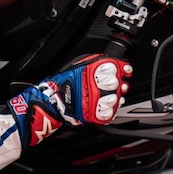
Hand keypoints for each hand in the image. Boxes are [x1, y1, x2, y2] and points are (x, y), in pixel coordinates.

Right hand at [9, 55, 132, 145]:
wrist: (48, 104)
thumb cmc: (58, 85)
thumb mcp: (74, 67)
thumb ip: (90, 63)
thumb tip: (106, 59)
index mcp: (87, 71)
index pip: (110, 67)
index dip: (120, 67)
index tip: (124, 69)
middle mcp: (91, 85)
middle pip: (114, 82)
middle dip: (118, 83)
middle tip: (117, 84)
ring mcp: (93, 101)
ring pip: (114, 98)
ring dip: (115, 97)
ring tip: (110, 96)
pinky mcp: (93, 114)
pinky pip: (109, 113)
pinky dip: (110, 110)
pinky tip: (106, 106)